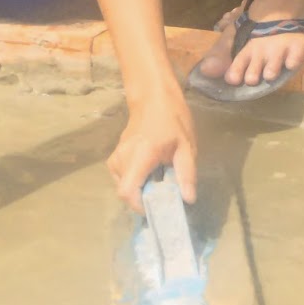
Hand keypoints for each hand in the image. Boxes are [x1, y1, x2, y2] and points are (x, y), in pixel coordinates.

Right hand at [107, 90, 197, 209]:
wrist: (153, 98)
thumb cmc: (172, 119)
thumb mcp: (186, 146)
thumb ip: (186, 174)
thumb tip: (188, 200)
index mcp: (140, 155)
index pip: (127, 191)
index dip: (140, 206)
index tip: (158, 206)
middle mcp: (122, 158)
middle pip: (125, 192)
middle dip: (144, 198)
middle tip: (165, 194)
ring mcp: (116, 157)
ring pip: (123, 186)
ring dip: (141, 189)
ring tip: (159, 181)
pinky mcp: (115, 157)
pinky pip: (122, 178)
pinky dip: (136, 181)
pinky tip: (151, 174)